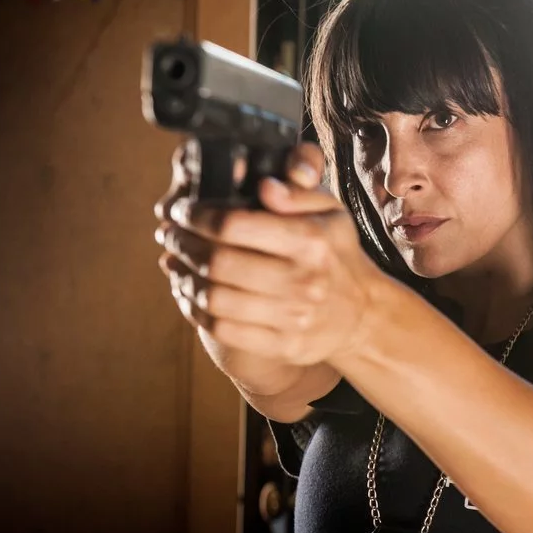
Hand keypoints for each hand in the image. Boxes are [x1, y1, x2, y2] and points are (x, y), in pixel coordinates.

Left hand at [154, 143, 381, 389]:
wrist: (362, 314)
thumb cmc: (337, 254)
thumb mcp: (331, 213)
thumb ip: (299, 192)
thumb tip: (263, 186)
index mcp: (312, 241)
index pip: (236, 225)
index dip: (197, 216)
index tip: (182, 210)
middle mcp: (304, 280)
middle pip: (218, 263)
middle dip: (182, 244)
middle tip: (169, 235)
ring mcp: (294, 317)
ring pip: (214, 298)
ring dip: (183, 278)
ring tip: (174, 262)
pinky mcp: (283, 346)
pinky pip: (222, 329)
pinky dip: (194, 310)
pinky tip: (189, 293)